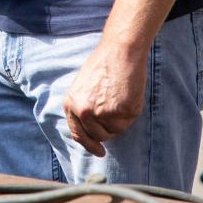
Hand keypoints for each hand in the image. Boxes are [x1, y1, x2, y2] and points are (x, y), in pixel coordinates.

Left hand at [62, 42, 147, 156]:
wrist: (120, 51)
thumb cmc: (103, 65)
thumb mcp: (83, 86)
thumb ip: (82, 108)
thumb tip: (90, 132)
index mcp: (71, 104)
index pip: (78, 134)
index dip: (89, 145)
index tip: (99, 151)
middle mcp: (84, 111)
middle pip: (98, 136)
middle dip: (107, 130)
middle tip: (115, 113)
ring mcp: (103, 113)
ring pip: (114, 131)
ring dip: (119, 121)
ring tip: (120, 98)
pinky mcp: (121, 112)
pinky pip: (128, 123)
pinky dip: (130, 113)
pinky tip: (128, 95)